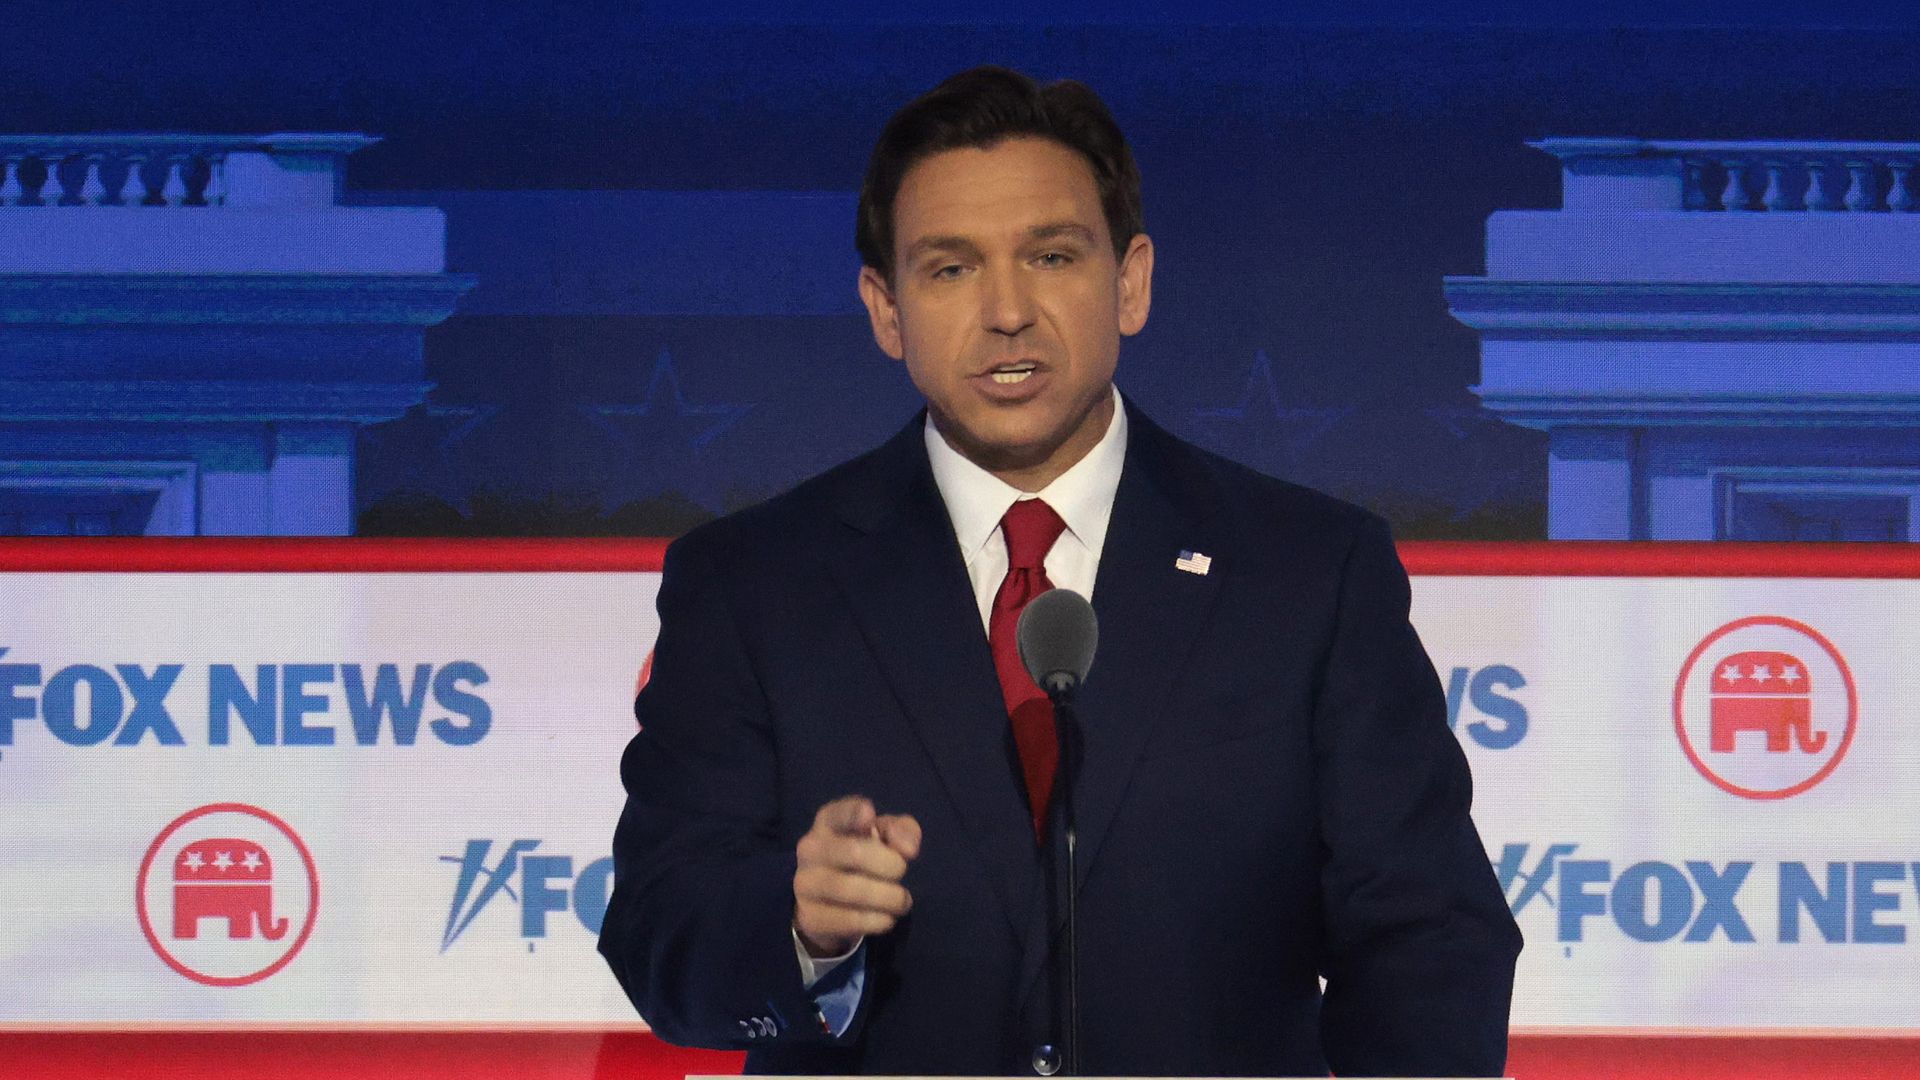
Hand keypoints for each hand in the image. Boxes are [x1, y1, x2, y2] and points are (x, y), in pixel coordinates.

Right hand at [793, 795, 920, 957]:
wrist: (829, 905)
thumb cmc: (862, 860)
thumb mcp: (885, 837)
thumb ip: (902, 831)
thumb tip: (908, 849)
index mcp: (828, 822)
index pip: (837, 813)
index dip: (853, 813)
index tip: (870, 816)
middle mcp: (810, 849)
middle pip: (854, 852)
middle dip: (890, 865)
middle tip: (902, 874)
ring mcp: (805, 883)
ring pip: (850, 889)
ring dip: (887, 897)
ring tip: (902, 901)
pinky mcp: (810, 916)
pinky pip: (847, 920)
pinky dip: (875, 920)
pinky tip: (886, 918)